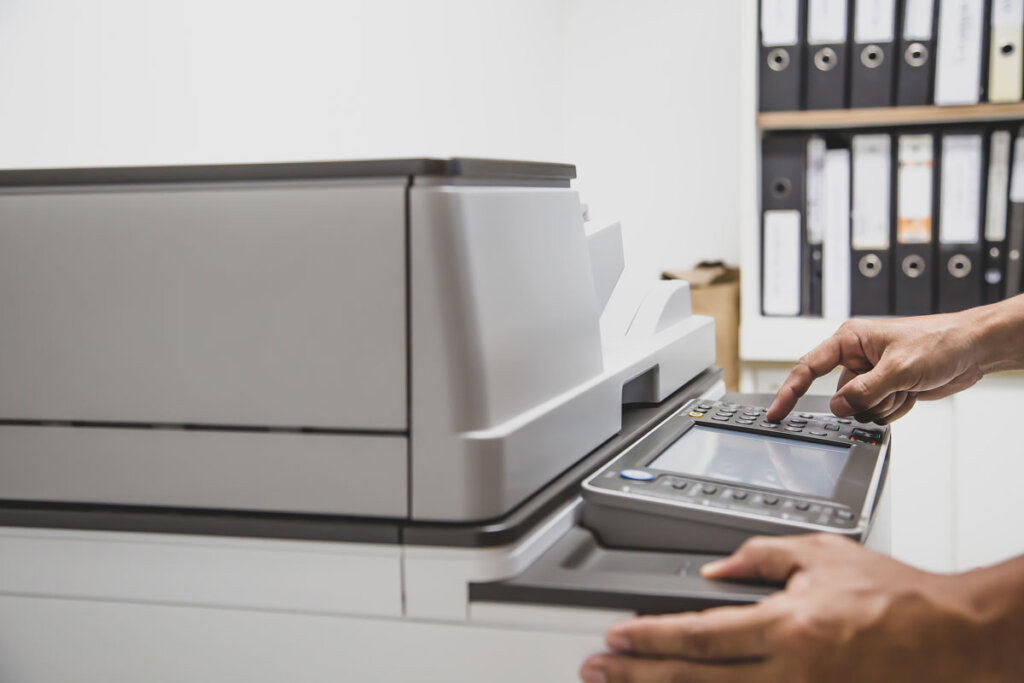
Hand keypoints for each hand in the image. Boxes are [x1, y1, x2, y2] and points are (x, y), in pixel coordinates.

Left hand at [579, 534, 984, 682]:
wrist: (951, 637)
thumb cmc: (894, 597)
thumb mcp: (820, 554)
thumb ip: (759, 557)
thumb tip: (714, 573)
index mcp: (788, 628)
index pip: (701, 636)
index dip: (651, 638)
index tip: (617, 635)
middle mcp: (791, 672)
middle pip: (696, 679)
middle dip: (639, 676)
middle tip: (598, 670)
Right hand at [766, 312, 986, 423]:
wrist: (973, 349)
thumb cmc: (940, 341)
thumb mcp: (898, 368)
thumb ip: (864, 390)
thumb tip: (838, 407)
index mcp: (850, 340)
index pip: (808, 367)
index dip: (789, 390)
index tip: (776, 412)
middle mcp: (857, 357)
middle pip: (841, 395)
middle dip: (865, 400)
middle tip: (891, 388)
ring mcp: (871, 374)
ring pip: (861, 408)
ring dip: (885, 405)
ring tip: (907, 386)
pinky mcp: (886, 388)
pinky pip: (878, 412)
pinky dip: (896, 409)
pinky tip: (911, 392)